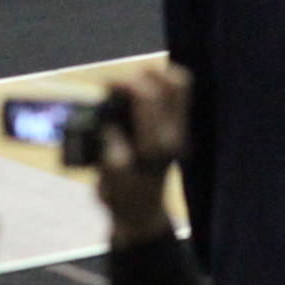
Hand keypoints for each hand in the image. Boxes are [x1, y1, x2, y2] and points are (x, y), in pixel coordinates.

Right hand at [95, 59, 192, 250]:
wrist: (140, 209)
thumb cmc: (121, 195)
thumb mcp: (109, 178)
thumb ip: (109, 149)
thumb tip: (109, 123)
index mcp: (155, 145)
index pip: (148, 98)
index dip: (125, 84)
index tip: (106, 84)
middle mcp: (172, 134)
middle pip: (168, 84)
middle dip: (138, 76)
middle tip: (115, 83)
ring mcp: (178, 129)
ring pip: (178, 84)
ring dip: (154, 75)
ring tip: (130, 80)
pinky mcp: (177, 125)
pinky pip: (178, 91)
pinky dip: (161, 81)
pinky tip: (141, 84)